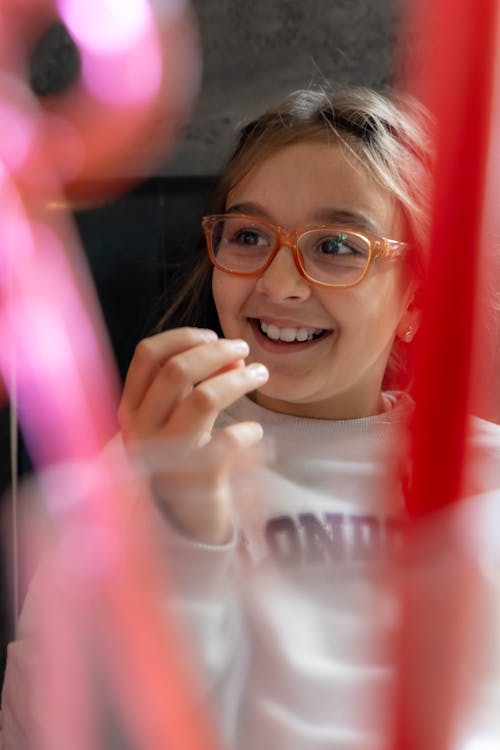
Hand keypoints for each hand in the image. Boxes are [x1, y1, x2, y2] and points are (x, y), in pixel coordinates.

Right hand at [118, 327, 268, 543]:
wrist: (182, 519)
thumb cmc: (180, 454)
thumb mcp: (173, 414)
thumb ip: (193, 382)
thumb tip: (232, 355)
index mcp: (131, 406)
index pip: (147, 355)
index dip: (183, 337)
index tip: (211, 335)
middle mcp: (142, 428)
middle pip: (177, 370)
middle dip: (216, 351)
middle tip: (243, 350)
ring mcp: (167, 454)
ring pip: (202, 399)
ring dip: (238, 380)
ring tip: (261, 374)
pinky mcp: (196, 478)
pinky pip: (227, 443)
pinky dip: (249, 431)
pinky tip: (256, 432)